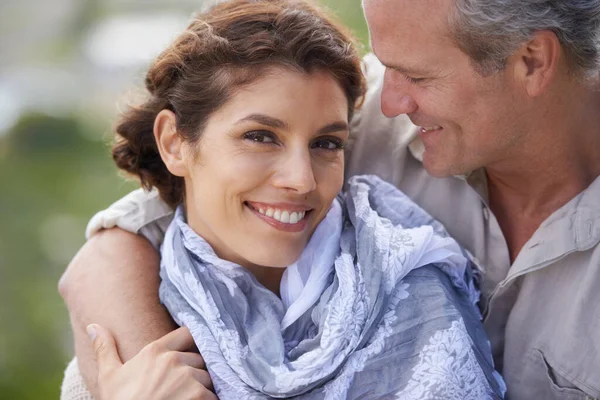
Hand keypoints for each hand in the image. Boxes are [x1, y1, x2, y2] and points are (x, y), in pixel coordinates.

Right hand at [89, 324, 215, 399]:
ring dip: (202, 387)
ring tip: (185, 398)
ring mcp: (189, 379)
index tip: (189, 353)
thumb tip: (93, 326)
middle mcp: (174, 360)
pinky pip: (214, 395)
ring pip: (207, 378)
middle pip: (199, 358)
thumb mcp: (108, 377)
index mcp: (155, 351)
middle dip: (194, 370)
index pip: (187, 334)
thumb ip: (105, 348)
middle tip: (181, 386)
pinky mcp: (200, 397)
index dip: (191, 343)